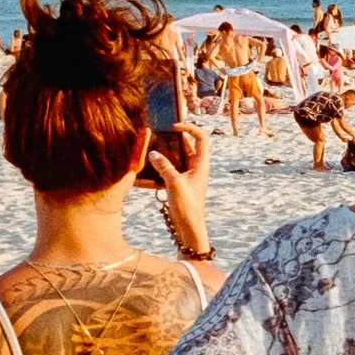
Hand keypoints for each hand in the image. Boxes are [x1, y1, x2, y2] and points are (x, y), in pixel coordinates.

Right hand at [148, 123, 212, 250]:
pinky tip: (152, 163)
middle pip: (189, 145)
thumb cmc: (187, 206)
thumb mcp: (174, 183)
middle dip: (175, 137)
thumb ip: (164, 166)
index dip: (190, 128)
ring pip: (180, 156)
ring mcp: (190, 174)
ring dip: (168, 150)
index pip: (202, 137)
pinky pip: (174, 167)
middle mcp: (198, 167)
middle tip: (159, 133)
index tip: (174, 127)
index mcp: (202, 164)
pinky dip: (164, 162)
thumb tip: (153, 153)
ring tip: (153, 145)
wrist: (190, 227)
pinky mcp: (182, 182)